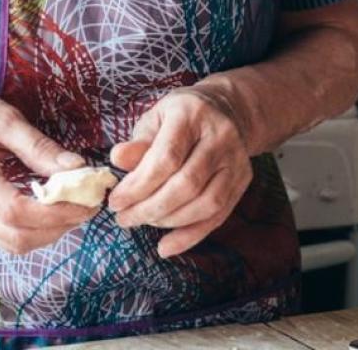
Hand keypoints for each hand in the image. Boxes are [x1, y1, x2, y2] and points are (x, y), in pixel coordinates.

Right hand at [0, 89, 97, 254]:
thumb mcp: (3, 118)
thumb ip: (38, 146)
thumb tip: (77, 169)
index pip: (14, 211)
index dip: (55, 212)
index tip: (85, 199)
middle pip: (17, 237)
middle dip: (59, 226)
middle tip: (87, 205)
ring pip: (15, 243)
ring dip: (50, 232)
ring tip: (73, 207)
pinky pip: (10, 237)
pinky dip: (37, 230)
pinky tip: (52, 208)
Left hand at [107, 87, 252, 258]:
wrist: (225, 110)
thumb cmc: (179, 117)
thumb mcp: (155, 119)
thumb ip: (138, 143)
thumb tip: (117, 159)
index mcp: (191, 115)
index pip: (166, 158)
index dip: (139, 184)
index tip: (115, 201)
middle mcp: (220, 138)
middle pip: (187, 184)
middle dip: (150, 207)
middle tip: (123, 218)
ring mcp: (236, 161)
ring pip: (206, 204)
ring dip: (169, 222)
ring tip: (140, 223)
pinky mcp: (242, 181)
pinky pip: (219, 216)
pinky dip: (191, 236)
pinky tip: (166, 246)